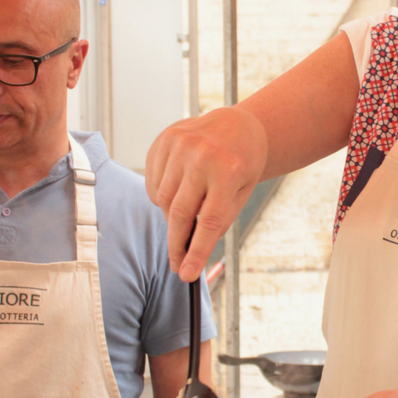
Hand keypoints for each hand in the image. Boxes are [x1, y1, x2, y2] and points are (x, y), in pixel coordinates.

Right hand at [145, 107, 267, 280]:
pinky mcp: (164, 140)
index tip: (187, 273)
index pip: (209, 221)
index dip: (197, 251)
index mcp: (228, 170)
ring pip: (162, 199)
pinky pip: (154, 182)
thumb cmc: (243, 161)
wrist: (237, 124)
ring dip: (170, 217)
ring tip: (186, 213)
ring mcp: (180, 145)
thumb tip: (194, 248)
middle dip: (176, 244)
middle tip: (177, 264)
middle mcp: (202, 155)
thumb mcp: (243, 191)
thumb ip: (221, 218)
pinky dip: (161, 196)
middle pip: (180, 213)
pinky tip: (177, 191)